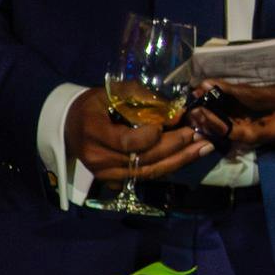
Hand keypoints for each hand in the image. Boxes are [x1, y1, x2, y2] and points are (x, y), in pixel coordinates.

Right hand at [65, 88, 213, 182]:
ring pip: (148, 172)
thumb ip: (143, 99)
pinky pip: (145, 177)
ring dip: (179, 160)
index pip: (128, 142)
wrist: (71, 126)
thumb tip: (176, 111)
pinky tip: (188, 156)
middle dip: (175, 146)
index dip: (152, 136)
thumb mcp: (113, 92)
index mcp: (94, 132)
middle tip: (199, 133)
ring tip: (203, 147)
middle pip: (143, 159)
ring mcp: (105, 174)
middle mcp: (98, 159)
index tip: (172, 122)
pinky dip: (168, 167)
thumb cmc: (94, 105)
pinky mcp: (113, 181)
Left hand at [186, 39, 274, 150]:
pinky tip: (223, 119)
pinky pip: (260, 137)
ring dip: (225, 129)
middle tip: (197, 110)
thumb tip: (262, 48)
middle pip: (249, 132)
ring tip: (203, 116)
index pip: (259, 98)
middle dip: (219, 123)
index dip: (230, 92)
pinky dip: (240, 130)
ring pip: (252, 139)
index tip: (206, 84)